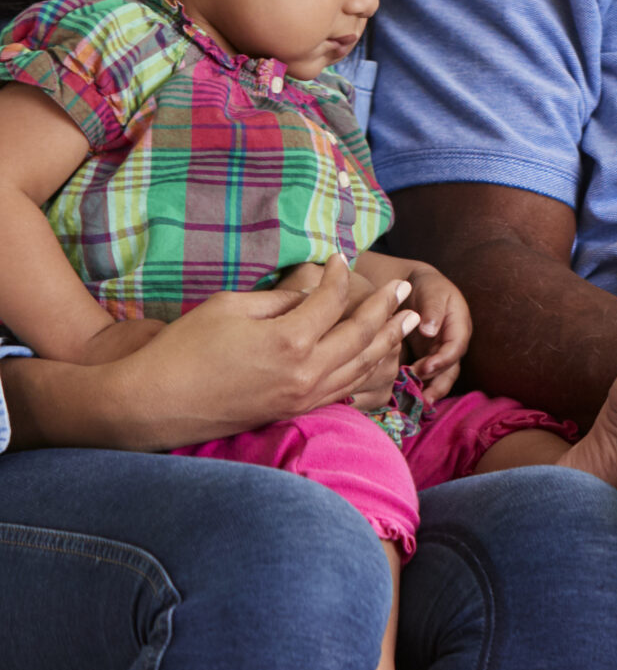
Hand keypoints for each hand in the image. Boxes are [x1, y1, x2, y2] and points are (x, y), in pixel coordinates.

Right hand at [91, 255, 415, 449]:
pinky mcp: (294, 411)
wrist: (155, 404)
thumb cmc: (184, 349)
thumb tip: (311, 296)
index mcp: (291, 340)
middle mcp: (307, 372)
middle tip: (404, 288)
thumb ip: (280, 300)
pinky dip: (365, 372)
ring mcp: (304, 396)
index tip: (339, 258)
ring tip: (407, 322)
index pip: (332, 301)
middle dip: (387, 308)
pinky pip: (344, 391)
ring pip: (361, 366)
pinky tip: (375, 361)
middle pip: (361, 334)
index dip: (338, 276)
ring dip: (387, 341)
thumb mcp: (230, 307)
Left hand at [400, 264, 472, 400]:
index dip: (443, 359)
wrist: (412, 286)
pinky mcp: (427, 358)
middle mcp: (452, 342)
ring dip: (430, 390)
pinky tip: (405, 398)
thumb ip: (432, 309)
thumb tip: (430, 330)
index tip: (424, 367)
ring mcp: (440, 352)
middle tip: (421, 396)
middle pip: (451, 368)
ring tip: (416, 404)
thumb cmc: (425, 286)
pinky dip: (418, 387)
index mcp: (459, 325)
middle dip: (437, 383)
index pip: (456, 347)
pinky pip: (426, 377)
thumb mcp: (431, 291)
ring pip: (441, 377)